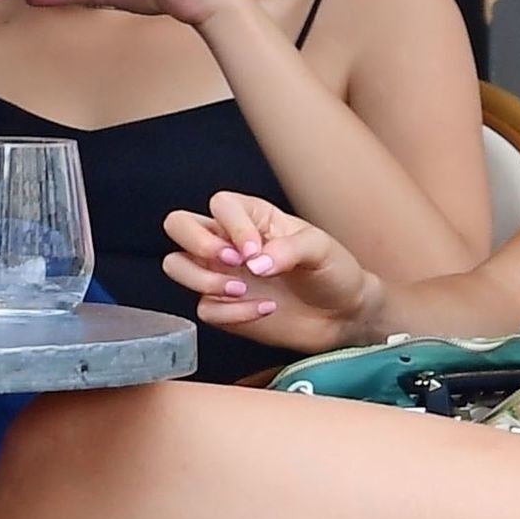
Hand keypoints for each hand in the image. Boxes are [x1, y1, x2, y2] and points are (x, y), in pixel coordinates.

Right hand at [162, 192, 378, 354]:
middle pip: (178, 225)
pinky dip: (229, 312)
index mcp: (254, 217)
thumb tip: (254, 264)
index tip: (256, 250)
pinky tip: (264, 310)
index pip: (220, 205)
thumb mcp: (321, 249)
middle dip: (196, 242)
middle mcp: (229, 241)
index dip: (231, 226)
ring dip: (202, 279)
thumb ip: (289, 249)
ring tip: (242, 289)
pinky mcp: (223, 307)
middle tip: (232, 261)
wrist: (343, 314)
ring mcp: (222, 274)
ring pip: (176, 265)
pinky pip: (203, 308)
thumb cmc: (334, 270)